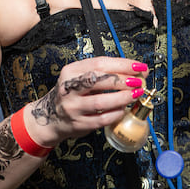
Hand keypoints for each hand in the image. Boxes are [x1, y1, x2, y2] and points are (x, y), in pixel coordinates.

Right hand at [24, 56, 149, 146]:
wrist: (50, 117)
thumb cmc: (72, 94)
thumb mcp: (80, 77)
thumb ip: (104, 72)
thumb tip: (135, 71)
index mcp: (71, 72)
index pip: (99, 64)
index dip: (122, 64)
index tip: (139, 66)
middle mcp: (69, 88)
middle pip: (99, 80)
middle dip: (123, 80)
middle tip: (139, 81)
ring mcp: (72, 107)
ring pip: (101, 102)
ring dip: (122, 98)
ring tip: (135, 94)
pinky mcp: (78, 124)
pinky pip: (101, 119)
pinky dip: (116, 113)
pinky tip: (123, 109)